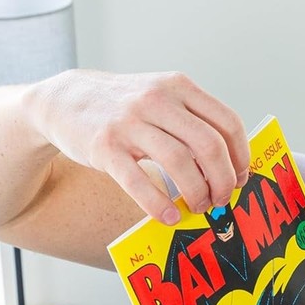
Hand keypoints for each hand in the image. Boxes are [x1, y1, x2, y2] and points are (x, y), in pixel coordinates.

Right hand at [29, 70, 249, 223]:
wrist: (63, 100)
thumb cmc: (124, 109)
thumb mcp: (162, 100)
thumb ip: (193, 123)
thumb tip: (231, 166)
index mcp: (178, 87)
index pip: (228, 123)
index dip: (241, 157)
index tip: (240, 179)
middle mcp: (157, 100)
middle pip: (210, 146)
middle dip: (223, 181)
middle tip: (220, 200)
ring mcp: (130, 122)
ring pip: (180, 163)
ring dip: (197, 194)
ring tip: (197, 208)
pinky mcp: (105, 146)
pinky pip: (139, 182)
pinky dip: (159, 205)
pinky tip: (169, 217)